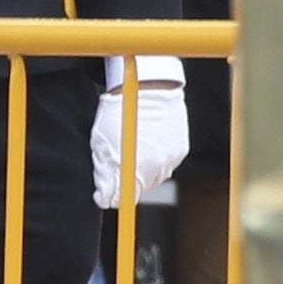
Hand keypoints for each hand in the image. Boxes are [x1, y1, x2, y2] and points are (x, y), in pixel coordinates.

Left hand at [90, 56, 192, 208]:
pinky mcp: (181, 150)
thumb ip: (103, 174)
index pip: (121, 198)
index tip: (102, 191)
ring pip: (153, 178)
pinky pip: (166, 165)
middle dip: (125, 181)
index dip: (109, 196)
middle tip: (116, 160)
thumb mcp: (101, 141)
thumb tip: (104, 197)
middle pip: (139, 190)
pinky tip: (148, 143)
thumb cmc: (120, 108)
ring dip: (142, 170)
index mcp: (135, 166)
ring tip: (133, 148)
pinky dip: (156, 159)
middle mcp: (157, 167)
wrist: (148, 84)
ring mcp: (171, 158)